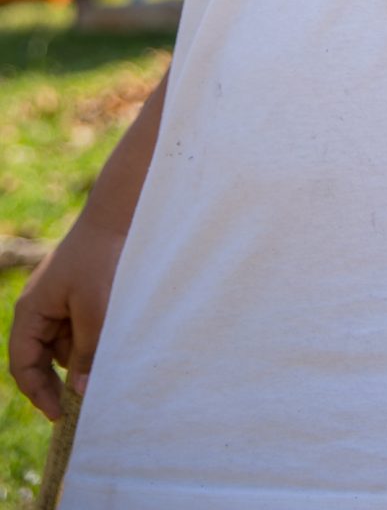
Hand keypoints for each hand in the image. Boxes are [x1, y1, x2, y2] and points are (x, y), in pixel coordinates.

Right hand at [7, 214, 125, 419]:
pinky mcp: (77, 298)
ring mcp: (57, 303)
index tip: (60, 414)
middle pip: (41, 360)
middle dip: (60, 380)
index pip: (23, 365)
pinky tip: (111, 338)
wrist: (119, 216)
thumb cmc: (101, 259)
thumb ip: (86, 352)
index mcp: (31, 312)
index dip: (38, 392)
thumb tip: (80, 391)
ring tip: (106, 360)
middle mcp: (38, 310)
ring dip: (81, 359)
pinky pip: (79, 330)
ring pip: (64, 347)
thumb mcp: (95, 310)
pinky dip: (91, 340)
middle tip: (83, 402)